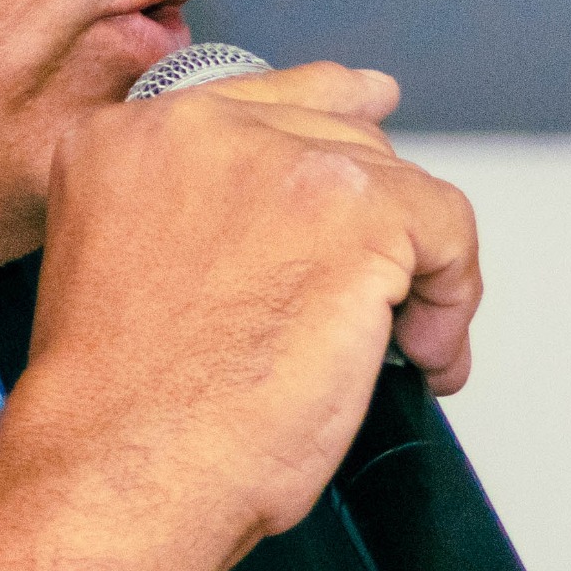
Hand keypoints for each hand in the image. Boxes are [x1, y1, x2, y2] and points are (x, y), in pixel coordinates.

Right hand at [0, 62, 481, 570]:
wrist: (120, 472)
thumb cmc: (116, 416)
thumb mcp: (124, 272)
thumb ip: (194, 218)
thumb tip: (295, 222)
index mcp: (126, 139)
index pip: (259, 98)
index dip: (329, 122)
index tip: (370, 115)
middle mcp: (197, 130)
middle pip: (337, 136)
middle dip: (375, 222)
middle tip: (386, 302)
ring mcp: (279, 163)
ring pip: (396, 185)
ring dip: (415, 272)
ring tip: (402, 349)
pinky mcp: (353, 212)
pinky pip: (446, 228)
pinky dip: (453, 299)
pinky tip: (423, 355)